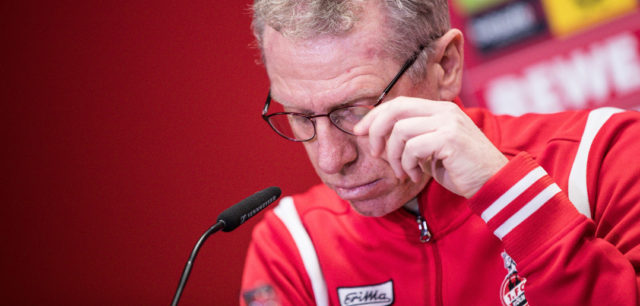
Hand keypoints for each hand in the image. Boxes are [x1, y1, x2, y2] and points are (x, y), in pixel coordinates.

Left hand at [353, 97, 507, 198]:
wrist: (493, 184)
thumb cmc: (460, 169)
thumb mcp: (432, 149)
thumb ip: (412, 138)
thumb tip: (378, 137)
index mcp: (439, 110)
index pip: (398, 103)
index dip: (375, 116)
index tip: (360, 131)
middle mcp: (443, 111)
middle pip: (396, 109)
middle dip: (376, 130)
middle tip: (374, 152)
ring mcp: (448, 122)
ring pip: (401, 131)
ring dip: (395, 156)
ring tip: (403, 172)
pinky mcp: (450, 138)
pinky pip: (413, 147)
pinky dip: (408, 164)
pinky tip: (415, 175)